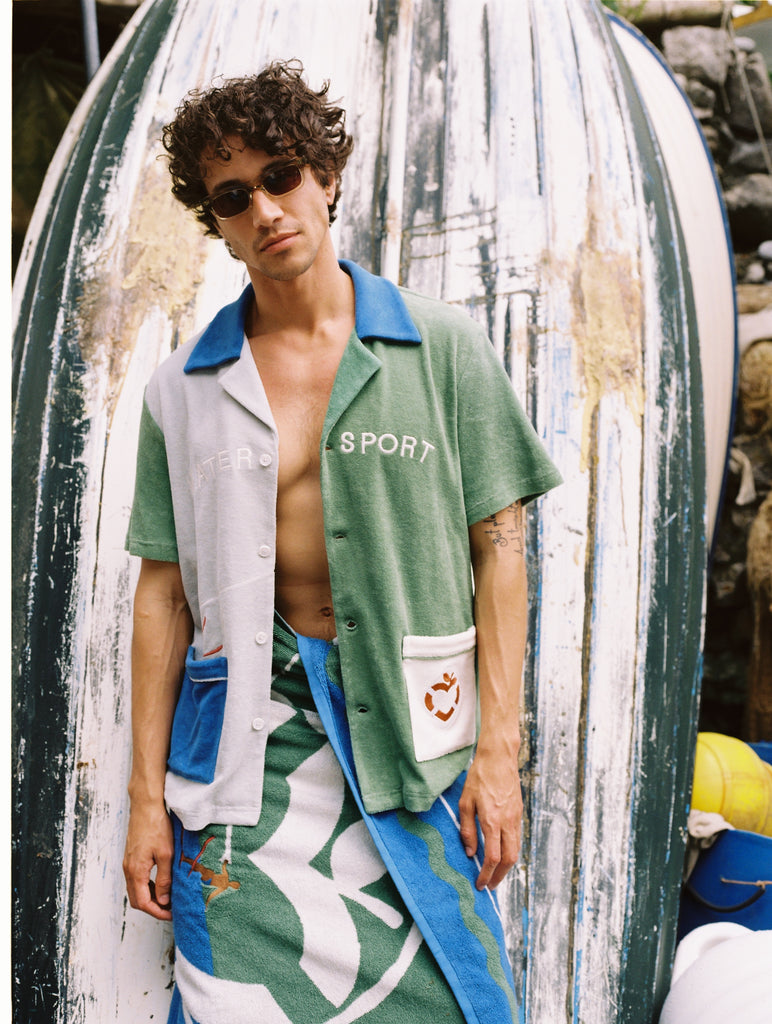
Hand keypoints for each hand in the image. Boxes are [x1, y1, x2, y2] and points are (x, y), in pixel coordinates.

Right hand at [123, 801, 173, 919]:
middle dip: (153, 908)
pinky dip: (147, 886)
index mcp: (136, 871)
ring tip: (168, 897)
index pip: (143, 903)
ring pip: (136, 889)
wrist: (146, 805)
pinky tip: (160, 882)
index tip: (171, 915)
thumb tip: (164, 900)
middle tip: (170, 909)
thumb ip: (164, 879)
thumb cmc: (157, 826)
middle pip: (137, 899)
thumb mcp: (166, 854)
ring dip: (150, 897)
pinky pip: (136, 878)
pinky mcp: (131, 856)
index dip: (157, 912)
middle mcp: (128, 869)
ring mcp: (128, 863)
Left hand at [458, 747, 522, 890]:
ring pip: (516, 850)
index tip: (480, 884)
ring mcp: (515, 817)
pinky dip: (510, 851)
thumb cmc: (479, 777)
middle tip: (490, 886)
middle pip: (509, 859)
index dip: (486, 874)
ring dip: (507, 866)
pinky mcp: (518, 812)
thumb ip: (467, 828)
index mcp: (492, 821)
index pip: (493, 857)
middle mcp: (507, 822)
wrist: (499, 757)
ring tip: (495, 874)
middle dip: (500, 876)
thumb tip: (470, 852)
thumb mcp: (465, 802)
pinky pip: (516, 838)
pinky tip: (502, 853)